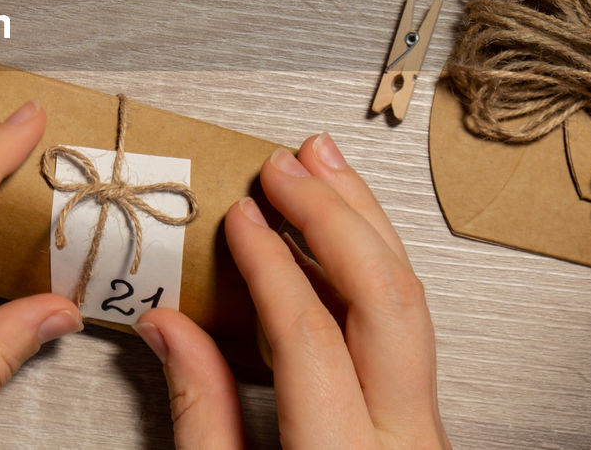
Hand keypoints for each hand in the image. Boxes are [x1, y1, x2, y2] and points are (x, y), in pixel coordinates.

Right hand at [135, 134, 449, 448]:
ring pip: (409, 300)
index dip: (269, 264)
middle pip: (384, 298)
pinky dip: (368, 263)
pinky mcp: (421, 417)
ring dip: (361, 224)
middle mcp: (406, 437)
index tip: (239, 219)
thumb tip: (167, 324)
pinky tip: (335, 234)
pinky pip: (403, 322)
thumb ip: (201, 409)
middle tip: (288, 168)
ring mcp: (423, 426)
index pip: (310, 333)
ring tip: (322, 169)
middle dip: (333, 216)